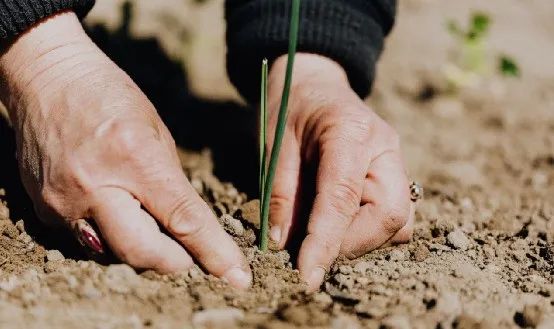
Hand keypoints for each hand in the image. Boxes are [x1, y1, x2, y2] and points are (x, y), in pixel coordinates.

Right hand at [0, 12, 250, 287]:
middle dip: (175, 263)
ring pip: (114, 254)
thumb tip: (185, 225)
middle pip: (143, 253)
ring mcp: (65, 202)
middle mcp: (96, 186)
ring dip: (142, 250)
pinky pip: (87, 241)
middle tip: (190, 257)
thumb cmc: (110, 97)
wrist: (48, 80)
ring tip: (151, 226)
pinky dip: (110, 236)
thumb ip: (170, 183)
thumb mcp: (156, 131)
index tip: (236, 276)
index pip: (183, 219)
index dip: (213, 252)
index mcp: (135, 158)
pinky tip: (115, 211)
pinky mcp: (45, 210)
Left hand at [267, 54, 413, 290]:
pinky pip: (395, 217)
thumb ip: (280, 192)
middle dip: (350, 245)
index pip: (343, 198)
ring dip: (360, 241)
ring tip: (322, 236)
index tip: (306, 276)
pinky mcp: (395, 175)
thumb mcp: (274, 144)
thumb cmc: (289, 108)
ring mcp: (396, 162)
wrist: (314, 83)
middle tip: (311, 252)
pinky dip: (368, 232)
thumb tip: (283, 244)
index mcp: (351, 132)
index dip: (325, 242)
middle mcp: (385, 148)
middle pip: (390, 216)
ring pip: (398, 222)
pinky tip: (338, 224)